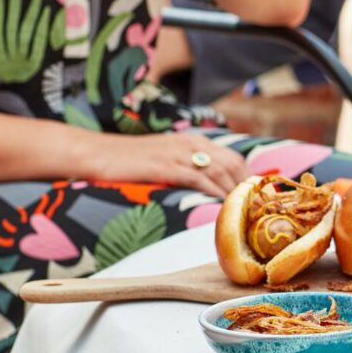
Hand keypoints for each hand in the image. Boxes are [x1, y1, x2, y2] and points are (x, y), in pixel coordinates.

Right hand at [82, 132, 249, 197]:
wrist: (95, 154)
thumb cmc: (128, 161)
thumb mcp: (164, 159)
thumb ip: (186, 168)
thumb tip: (206, 189)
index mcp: (191, 141)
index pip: (232, 157)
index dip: (247, 177)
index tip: (257, 197)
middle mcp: (190, 144)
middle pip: (232, 163)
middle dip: (247, 186)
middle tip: (257, 208)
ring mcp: (177, 154)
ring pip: (219, 171)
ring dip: (235, 192)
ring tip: (247, 211)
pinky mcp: (165, 166)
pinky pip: (197, 179)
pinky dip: (213, 192)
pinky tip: (222, 206)